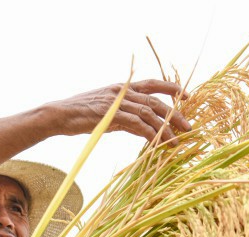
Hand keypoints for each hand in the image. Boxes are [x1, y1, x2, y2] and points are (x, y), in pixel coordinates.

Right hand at [43, 80, 190, 142]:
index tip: (187, 95)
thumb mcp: (107, 112)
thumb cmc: (82, 115)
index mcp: (122, 87)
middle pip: (155, 101)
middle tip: (189, 126)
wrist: (59, 115)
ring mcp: (117, 102)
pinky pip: (137, 124)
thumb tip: (143, 128)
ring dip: (165, 128)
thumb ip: (126, 117)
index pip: (152, 83)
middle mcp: (122, 91)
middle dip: (175, 114)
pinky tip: (159, 143)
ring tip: (176, 141)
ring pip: (149, 113)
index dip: (171, 87)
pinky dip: (150, 134)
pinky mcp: (111, 115)